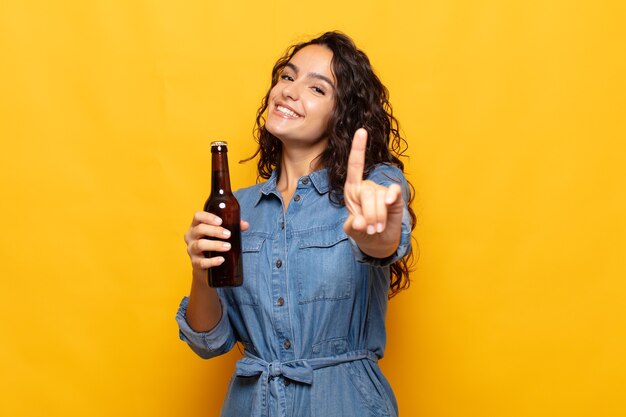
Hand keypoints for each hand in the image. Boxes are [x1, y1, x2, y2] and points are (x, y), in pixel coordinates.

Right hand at [184, 211, 248, 270]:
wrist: (206, 263)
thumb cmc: (213, 242)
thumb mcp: (221, 232)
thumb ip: (233, 226)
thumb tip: (245, 225)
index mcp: (196, 225)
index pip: (198, 216)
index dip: (208, 217)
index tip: (220, 221)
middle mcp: (191, 236)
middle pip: (199, 229)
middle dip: (215, 231)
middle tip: (228, 234)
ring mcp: (191, 249)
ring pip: (200, 245)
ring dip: (215, 245)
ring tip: (228, 246)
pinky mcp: (195, 262)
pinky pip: (201, 262)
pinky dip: (212, 261)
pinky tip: (221, 260)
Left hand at [343, 129, 403, 256]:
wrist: (378, 241)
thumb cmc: (362, 231)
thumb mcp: (353, 230)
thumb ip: (352, 226)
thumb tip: (358, 223)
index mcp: (352, 189)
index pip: (354, 166)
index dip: (358, 149)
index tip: (361, 131)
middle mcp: (366, 186)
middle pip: (366, 193)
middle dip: (368, 214)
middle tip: (369, 229)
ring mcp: (381, 191)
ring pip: (379, 197)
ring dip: (378, 217)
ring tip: (375, 229)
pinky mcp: (394, 197)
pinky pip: (393, 192)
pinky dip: (392, 198)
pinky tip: (390, 205)